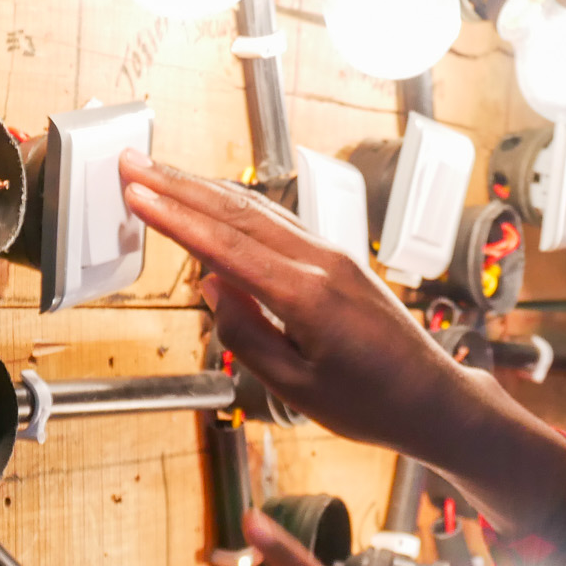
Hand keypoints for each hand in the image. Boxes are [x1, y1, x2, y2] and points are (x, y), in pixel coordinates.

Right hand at [120, 151, 472, 459]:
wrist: (432, 399)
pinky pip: (282, 224)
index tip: (134, 191)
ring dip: (206, 190)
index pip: (225, 245)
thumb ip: (247, 336)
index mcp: (307, 295)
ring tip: (161, 175)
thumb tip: (212, 289)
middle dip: (178, 185)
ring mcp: (333, 256)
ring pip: (259, 211)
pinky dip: (240, 210)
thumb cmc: (372, 403)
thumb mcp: (296, 387)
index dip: (174, 216)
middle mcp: (322, 263)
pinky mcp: (339, 261)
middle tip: (133, 162)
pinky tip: (218, 204)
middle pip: (238, 213)